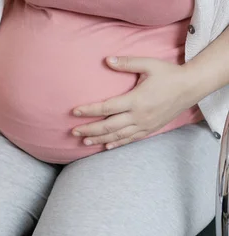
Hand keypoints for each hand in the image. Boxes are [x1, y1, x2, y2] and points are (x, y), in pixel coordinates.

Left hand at [72, 57, 197, 148]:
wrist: (191, 87)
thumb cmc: (169, 74)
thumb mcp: (149, 64)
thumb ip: (126, 63)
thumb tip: (106, 60)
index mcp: (136, 100)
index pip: (106, 108)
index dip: (89, 111)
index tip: (74, 112)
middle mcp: (139, 116)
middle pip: (108, 126)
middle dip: (89, 130)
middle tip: (74, 132)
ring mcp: (145, 125)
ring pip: (118, 136)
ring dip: (100, 140)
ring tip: (84, 141)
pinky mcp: (150, 129)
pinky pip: (130, 139)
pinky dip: (117, 143)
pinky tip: (106, 146)